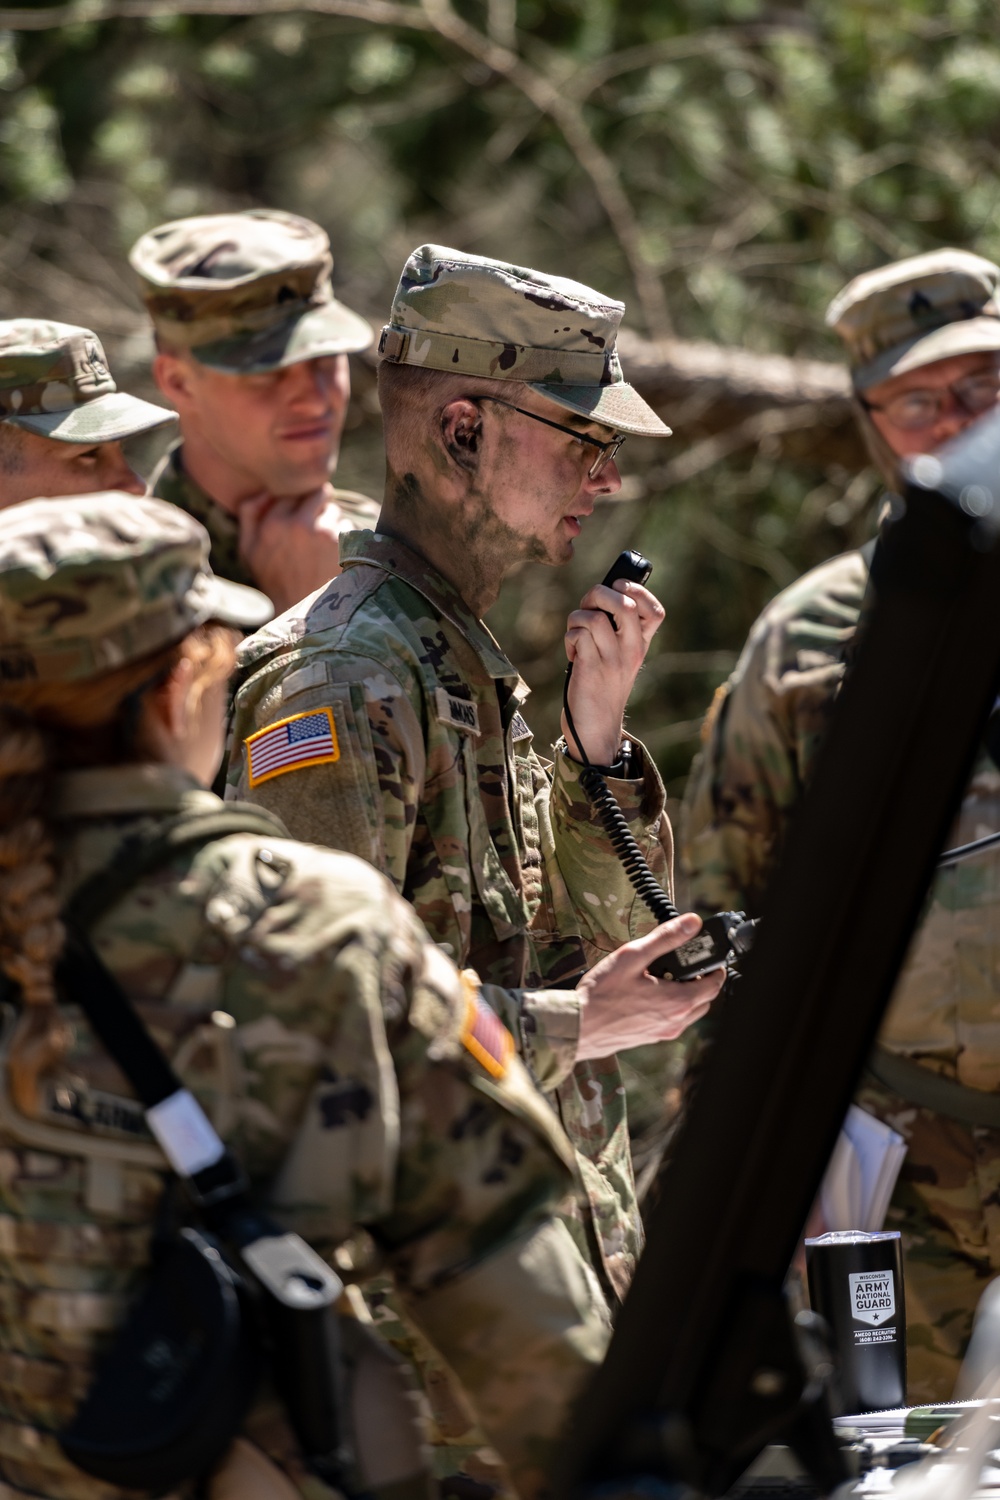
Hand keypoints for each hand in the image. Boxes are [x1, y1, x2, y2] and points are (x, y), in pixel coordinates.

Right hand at [238, 484, 352, 612]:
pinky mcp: (341, 542)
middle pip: (318, 493)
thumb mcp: (249, 552)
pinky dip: (345, 539)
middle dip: (320, 506)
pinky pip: (348, 527)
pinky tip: (335, 557)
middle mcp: (294, 523)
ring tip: (324, 549)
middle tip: (318, 527)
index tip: (301, 517)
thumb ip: (249, 516)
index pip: (292, 492)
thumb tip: (263, 491)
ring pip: (335, 510)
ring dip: (333, 523)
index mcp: (270, 523)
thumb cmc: (275, 583)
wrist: (302, 615)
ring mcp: (320, 531)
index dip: (299, 503)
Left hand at [561, 579, 663, 765]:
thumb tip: (598, 596)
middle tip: (588, 608)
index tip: (619, 587)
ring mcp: (612, 659)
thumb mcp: (619, 659)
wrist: (596, 726)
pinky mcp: (591, 668)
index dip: (637, 590)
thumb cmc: (602, 688)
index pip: (655, 611)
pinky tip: (572, 653)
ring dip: (576, 618)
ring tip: (576, 634)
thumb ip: (617, 631)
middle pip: (624, 602)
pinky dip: (569, 638)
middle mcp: (631, 651)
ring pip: (594, 617)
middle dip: (598, 594)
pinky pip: (578, 634)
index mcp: (641, 646)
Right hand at [575, 914, 724, 1060]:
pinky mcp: (651, 1038)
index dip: (715, 966)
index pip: (715, 983)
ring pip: (690, 1013)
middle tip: (683, 963)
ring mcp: (663, 1033)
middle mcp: (675, 1021)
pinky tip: (648, 994)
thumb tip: (693, 923)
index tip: (707, 954)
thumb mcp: (633, 956)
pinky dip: (671, 1007)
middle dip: (701, 980)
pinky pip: (673, 1021)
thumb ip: (666, 938)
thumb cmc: (601, 994)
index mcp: (677, 1001)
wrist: (576, 1026)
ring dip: (687, 995)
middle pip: (705, 999)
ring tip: (663, 977)